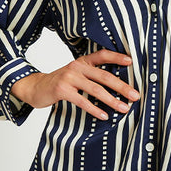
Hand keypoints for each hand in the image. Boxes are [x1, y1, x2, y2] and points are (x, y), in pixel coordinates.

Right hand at [10, 48, 139, 119]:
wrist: (35, 87)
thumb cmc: (60, 83)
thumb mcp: (76, 74)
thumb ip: (91, 76)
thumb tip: (118, 85)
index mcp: (82, 61)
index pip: (102, 55)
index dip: (117, 57)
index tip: (131, 62)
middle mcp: (76, 67)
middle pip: (104, 76)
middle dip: (122, 87)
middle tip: (135, 96)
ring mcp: (69, 78)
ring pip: (96, 89)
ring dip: (112, 100)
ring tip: (124, 108)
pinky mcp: (62, 90)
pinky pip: (82, 101)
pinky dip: (95, 109)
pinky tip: (104, 115)